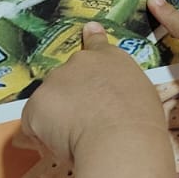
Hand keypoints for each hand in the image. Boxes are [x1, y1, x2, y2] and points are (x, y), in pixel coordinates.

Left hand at [18, 23, 166, 162]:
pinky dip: (42, 136)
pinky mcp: (37, 102)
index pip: (97, 43)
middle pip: (68, 78)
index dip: (92, 39)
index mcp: (111, 59)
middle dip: (73, 99)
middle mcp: (80, 62)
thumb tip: (116, 100)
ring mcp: (56, 80)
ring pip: (50, 101)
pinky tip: (62, 146)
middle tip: (88, 124)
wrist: (120, 140)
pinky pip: (33, 123)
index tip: (89, 31)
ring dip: (57, 118)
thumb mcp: (145, 97)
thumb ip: (127, 90)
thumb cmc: (140, 126)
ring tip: (79, 138)